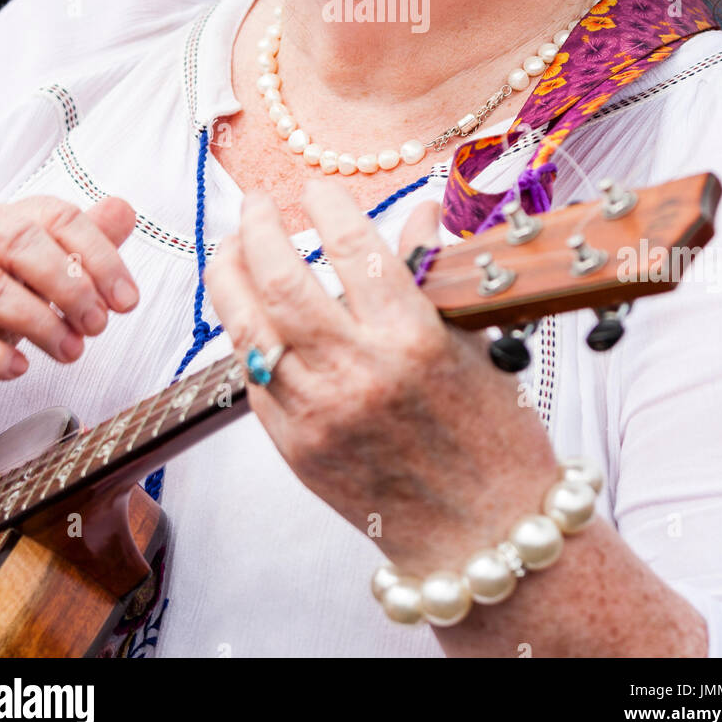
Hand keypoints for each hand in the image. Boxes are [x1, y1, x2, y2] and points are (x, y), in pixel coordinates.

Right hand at [0, 195, 137, 384]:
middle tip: (97, 324)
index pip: (54, 216)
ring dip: (40, 323)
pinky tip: (18, 367)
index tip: (126, 298)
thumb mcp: (29, 275)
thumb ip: (74, 246)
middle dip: (71, 284)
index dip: (99, 255)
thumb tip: (123, 211)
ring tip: (69, 350)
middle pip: (19, 241)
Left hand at [206, 181, 558, 572]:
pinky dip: (248, 339)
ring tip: (229, 248)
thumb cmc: (492, 434)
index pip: (353, 247)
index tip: (316, 188)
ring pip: (248, 329)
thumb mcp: (476, 341)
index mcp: (414, 338)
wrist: (483, 533)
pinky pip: (254, 380)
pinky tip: (250, 315)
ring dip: (229, 277)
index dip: (326, 205)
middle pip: (281, 280)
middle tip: (256, 204)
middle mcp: (359, 373)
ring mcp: (319, 414)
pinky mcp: (295, 449)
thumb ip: (435, 273)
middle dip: (257, 229)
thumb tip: (422, 210)